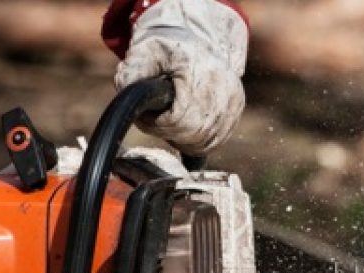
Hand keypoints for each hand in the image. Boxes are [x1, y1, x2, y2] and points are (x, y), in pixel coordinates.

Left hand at [115, 0, 247, 155]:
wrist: (195, 39)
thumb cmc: (167, 48)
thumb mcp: (144, 52)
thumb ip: (132, 72)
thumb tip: (126, 92)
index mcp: (201, 72)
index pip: (180, 120)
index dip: (158, 125)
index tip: (145, 116)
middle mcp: (223, 87)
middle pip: (194, 135)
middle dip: (169, 133)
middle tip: (154, 120)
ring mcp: (233, 99)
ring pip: (205, 142)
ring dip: (182, 139)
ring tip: (169, 120)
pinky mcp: (237, 108)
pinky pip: (216, 140)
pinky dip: (197, 140)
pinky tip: (185, 125)